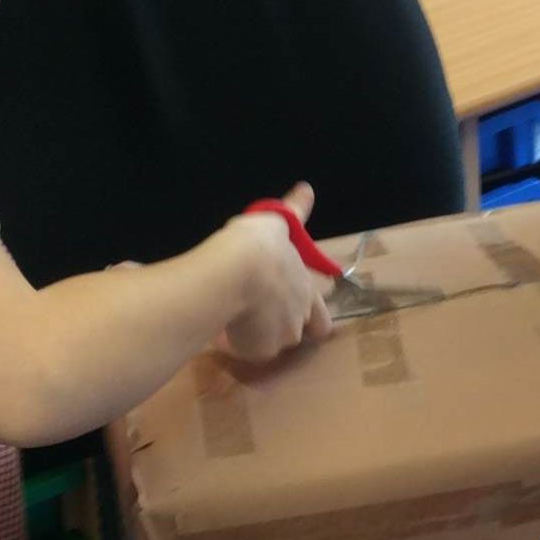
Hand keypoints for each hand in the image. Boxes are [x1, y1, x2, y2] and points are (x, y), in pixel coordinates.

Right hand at [217, 183, 333, 361]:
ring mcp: (280, 337)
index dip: (311, 321)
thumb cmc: (258, 244)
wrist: (235, 271)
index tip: (295, 317)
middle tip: (253, 314)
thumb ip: (293, 212)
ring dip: (255, 335)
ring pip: (268, 343)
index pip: (321, 320)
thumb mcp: (276, 222)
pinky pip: (243, 350)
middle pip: (293, 333)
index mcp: (307, 291)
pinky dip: (233, 342)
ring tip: (232, 318)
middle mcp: (300, 319)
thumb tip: (306, 189)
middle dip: (276, 327)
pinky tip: (217, 328)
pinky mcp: (258, 351)